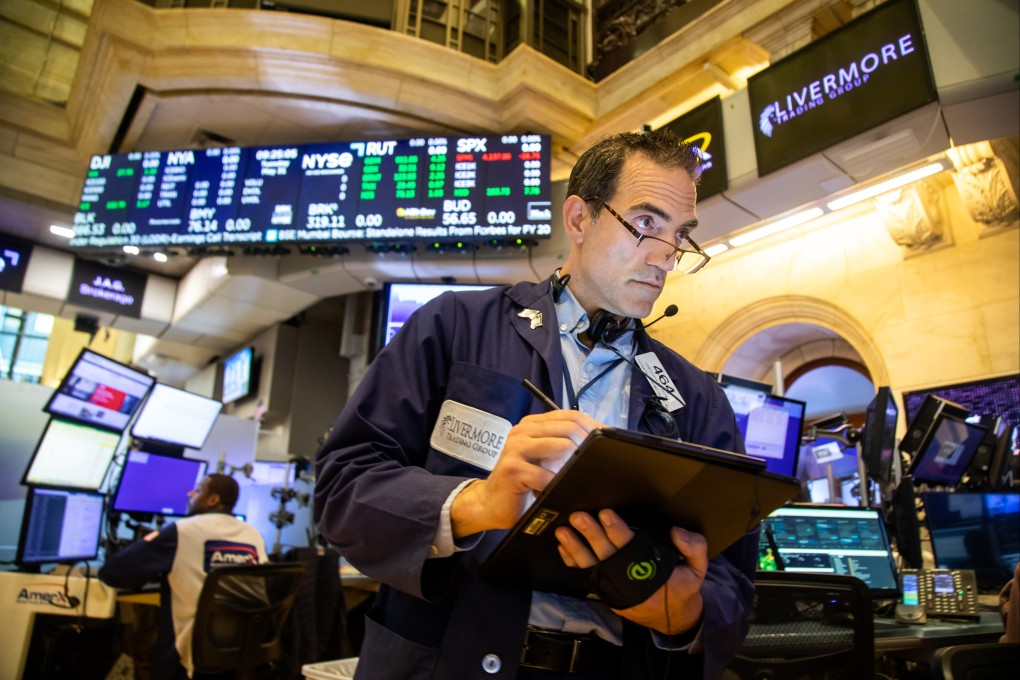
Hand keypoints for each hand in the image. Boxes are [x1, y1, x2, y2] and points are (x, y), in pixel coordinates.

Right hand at [451, 410, 600, 536]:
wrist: (490, 503)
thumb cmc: (523, 482)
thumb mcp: (544, 458)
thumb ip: (563, 446)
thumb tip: (600, 440)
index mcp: (532, 424)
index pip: (570, 415)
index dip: (594, 426)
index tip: (609, 440)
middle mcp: (522, 431)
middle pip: (569, 427)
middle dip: (588, 444)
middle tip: (599, 461)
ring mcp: (515, 448)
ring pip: (561, 446)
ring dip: (575, 463)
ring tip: (578, 476)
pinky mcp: (512, 469)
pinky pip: (546, 475)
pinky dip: (557, 485)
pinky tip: (559, 491)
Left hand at [555, 509, 707, 634]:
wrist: (672, 618)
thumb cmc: (682, 587)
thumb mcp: (697, 569)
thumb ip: (694, 547)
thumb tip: (676, 531)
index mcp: (652, 572)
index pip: (632, 548)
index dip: (618, 531)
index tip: (606, 515)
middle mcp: (630, 581)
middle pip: (607, 555)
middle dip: (592, 535)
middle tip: (579, 517)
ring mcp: (615, 588)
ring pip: (592, 566)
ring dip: (576, 548)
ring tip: (564, 532)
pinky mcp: (606, 592)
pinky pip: (587, 576)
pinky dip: (574, 562)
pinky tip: (563, 548)